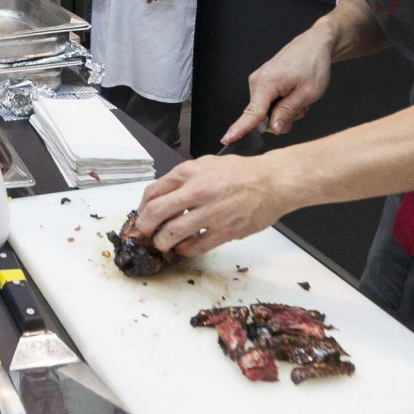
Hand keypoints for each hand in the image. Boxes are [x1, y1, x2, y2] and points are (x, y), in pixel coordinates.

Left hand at [134, 155, 294, 256]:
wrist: (271, 182)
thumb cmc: (241, 173)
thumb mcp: (205, 164)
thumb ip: (183, 178)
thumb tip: (163, 195)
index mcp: (189, 173)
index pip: (152, 192)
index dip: (142, 208)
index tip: (142, 216)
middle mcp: (196, 192)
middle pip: (155, 213)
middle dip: (144, 228)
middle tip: (144, 234)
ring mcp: (210, 213)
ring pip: (172, 234)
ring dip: (162, 243)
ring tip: (163, 244)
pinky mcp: (224, 231)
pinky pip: (196, 246)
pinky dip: (185, 250)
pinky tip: (184, 247)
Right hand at [224, 23, 335, 144]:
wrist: (315, 43)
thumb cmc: (313, 64)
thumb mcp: (307, 93)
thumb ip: (288, 112)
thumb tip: (273, 129)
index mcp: (266, 83)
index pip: (252, 113)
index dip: (240, 129)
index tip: (226, 139)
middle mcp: (258, 81)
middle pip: (262, 115)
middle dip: (282, 117)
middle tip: (301, 105)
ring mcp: (260, 80)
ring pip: (268, 110)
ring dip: (285, 109)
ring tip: (299, 95)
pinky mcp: (264, 80)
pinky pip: (270, 101)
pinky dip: (283, 102)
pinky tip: (294, 92)